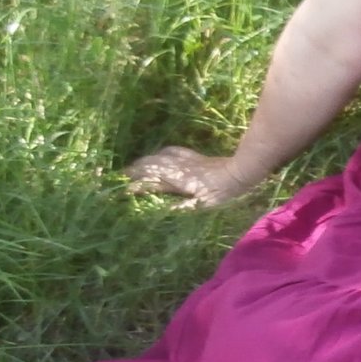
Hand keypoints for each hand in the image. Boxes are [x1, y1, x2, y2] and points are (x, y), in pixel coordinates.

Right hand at [125, 146, 255, 207]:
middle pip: (149, 166)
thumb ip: (181, 208)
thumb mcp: (203, 206)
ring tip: (133, 168)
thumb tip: (160, 210)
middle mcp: (178, 167)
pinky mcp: (194, 156)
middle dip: (133, 171)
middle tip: (119, 178)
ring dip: (144, 162)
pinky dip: (160, 153)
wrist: (241, 172)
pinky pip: (172, 151)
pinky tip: (159, 154)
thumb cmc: (223, 193)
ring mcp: (185, 160)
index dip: (134, 185)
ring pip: (158, 157)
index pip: (149, 182)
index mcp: (177, 180)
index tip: (120, 190)